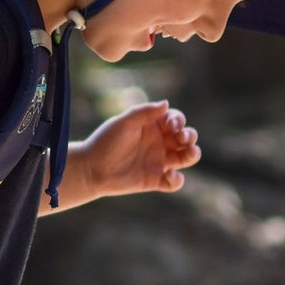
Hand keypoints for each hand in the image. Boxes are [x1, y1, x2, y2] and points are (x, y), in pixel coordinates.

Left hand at [75, 101, 200, 198]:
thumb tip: (166, 103)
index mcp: (153, 125)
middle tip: (181, 138)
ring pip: (185, 158)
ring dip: (192, 155)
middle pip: (186, 138)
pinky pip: (174, 181)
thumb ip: (144, 112)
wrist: (91, 169)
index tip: (172, 126)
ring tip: (189, 154)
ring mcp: (159, 161)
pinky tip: (168, 176)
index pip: (176, 120)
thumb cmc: (105, 142)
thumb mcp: (124, 123)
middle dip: (190, 136)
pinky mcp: (155, 180)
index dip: (179, 121)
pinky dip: (176, 180)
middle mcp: (160, 142)